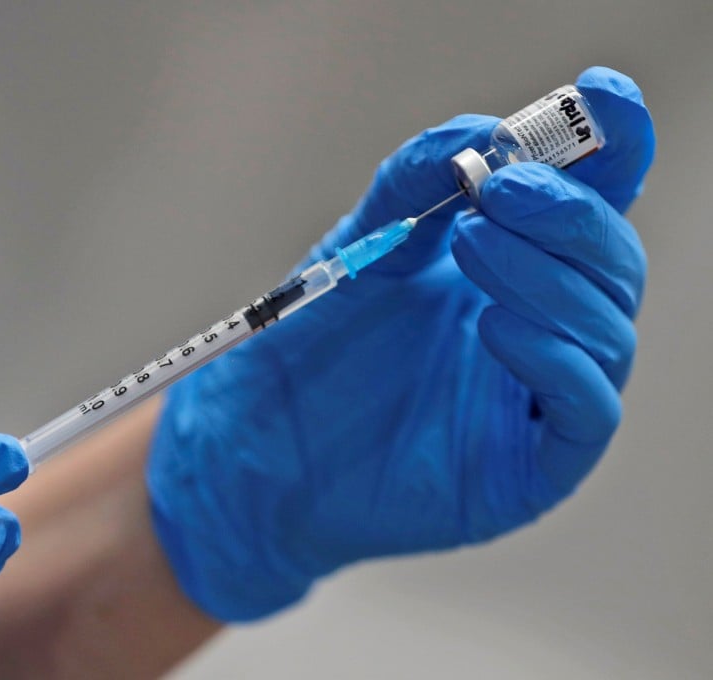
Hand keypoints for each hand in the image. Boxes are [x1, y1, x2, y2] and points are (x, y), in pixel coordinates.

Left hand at [147, 66, 654, 620]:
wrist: (260, 442)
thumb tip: (477, 135)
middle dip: (565, 214)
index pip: (592, 202)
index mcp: (513, 267)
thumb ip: (415, 186)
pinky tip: (493, 325)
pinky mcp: (532, 465)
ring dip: (548, 275)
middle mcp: (540, 327)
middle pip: (609, 260)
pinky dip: (555, 359)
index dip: (613, 148)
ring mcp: (537, 396)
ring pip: (605, 327)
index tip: (597, 95)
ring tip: (473, 244)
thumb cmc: (313, 349)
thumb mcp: (363, 248)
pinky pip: (584, 409)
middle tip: (500, 189)